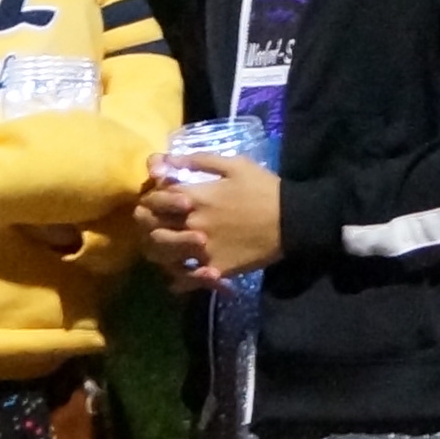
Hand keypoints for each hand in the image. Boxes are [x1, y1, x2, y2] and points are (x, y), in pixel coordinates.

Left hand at [139, 151, 280, 291]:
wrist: (292, 221)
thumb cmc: (264, 189)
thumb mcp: (235, 165)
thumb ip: (199, 160)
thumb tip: (167, 159)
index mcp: (195, 196)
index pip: (154, 198)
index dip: (150, 198)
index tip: (155, 200)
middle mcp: (192, 223)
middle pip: (151, 226)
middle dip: (147, 223)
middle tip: (152, 223)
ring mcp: (201, 249)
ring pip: (162, 253)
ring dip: (158, 248)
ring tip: (164, 246)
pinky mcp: (214, 268)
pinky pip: (186, 278)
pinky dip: (178, 278)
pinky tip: (177, 276)